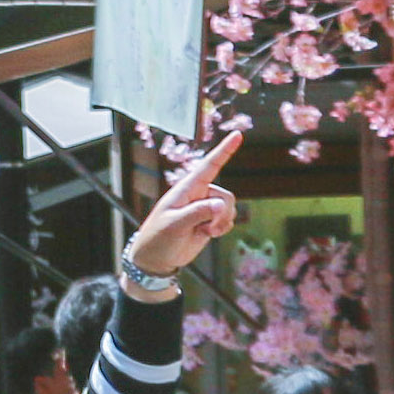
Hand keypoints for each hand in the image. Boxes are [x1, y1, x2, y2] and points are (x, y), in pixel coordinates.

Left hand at [124, 123, 251, 281]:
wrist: (156, 259)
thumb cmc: (158, 238)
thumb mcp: (174, 225)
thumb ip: (198, 213)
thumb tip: (221, 204)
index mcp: (186, 189)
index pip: (208, 166)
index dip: (224, 150)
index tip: (237, 135)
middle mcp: (198, 194)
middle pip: (226, 196)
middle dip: (223, 213)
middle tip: (208, 229)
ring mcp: (205, 208)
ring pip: (229, 208)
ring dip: (222, 223)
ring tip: (204, 232)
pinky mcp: (209, 221)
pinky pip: (228, 219)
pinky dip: (222, 228)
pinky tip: (208, 234)